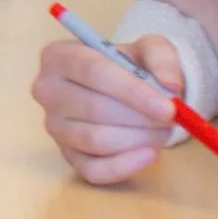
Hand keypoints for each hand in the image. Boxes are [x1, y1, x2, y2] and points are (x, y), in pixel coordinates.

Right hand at [31, 31, 185, 183]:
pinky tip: (149, 155)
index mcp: (58, 56)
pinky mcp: (66, 155)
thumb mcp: (151, 48)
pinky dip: (125, 166)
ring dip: (137, 139)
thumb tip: (170, 87)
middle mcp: (47, 90)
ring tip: (161, 131)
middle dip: (139, 118)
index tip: (168, 108)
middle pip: (93, 108)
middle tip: (171, 120)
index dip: (132, 91)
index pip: (92, 71)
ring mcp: (54, 126)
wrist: (124, 89)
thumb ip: (162, 59)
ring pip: (94, 140)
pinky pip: (93, 170)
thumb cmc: (130, 65)